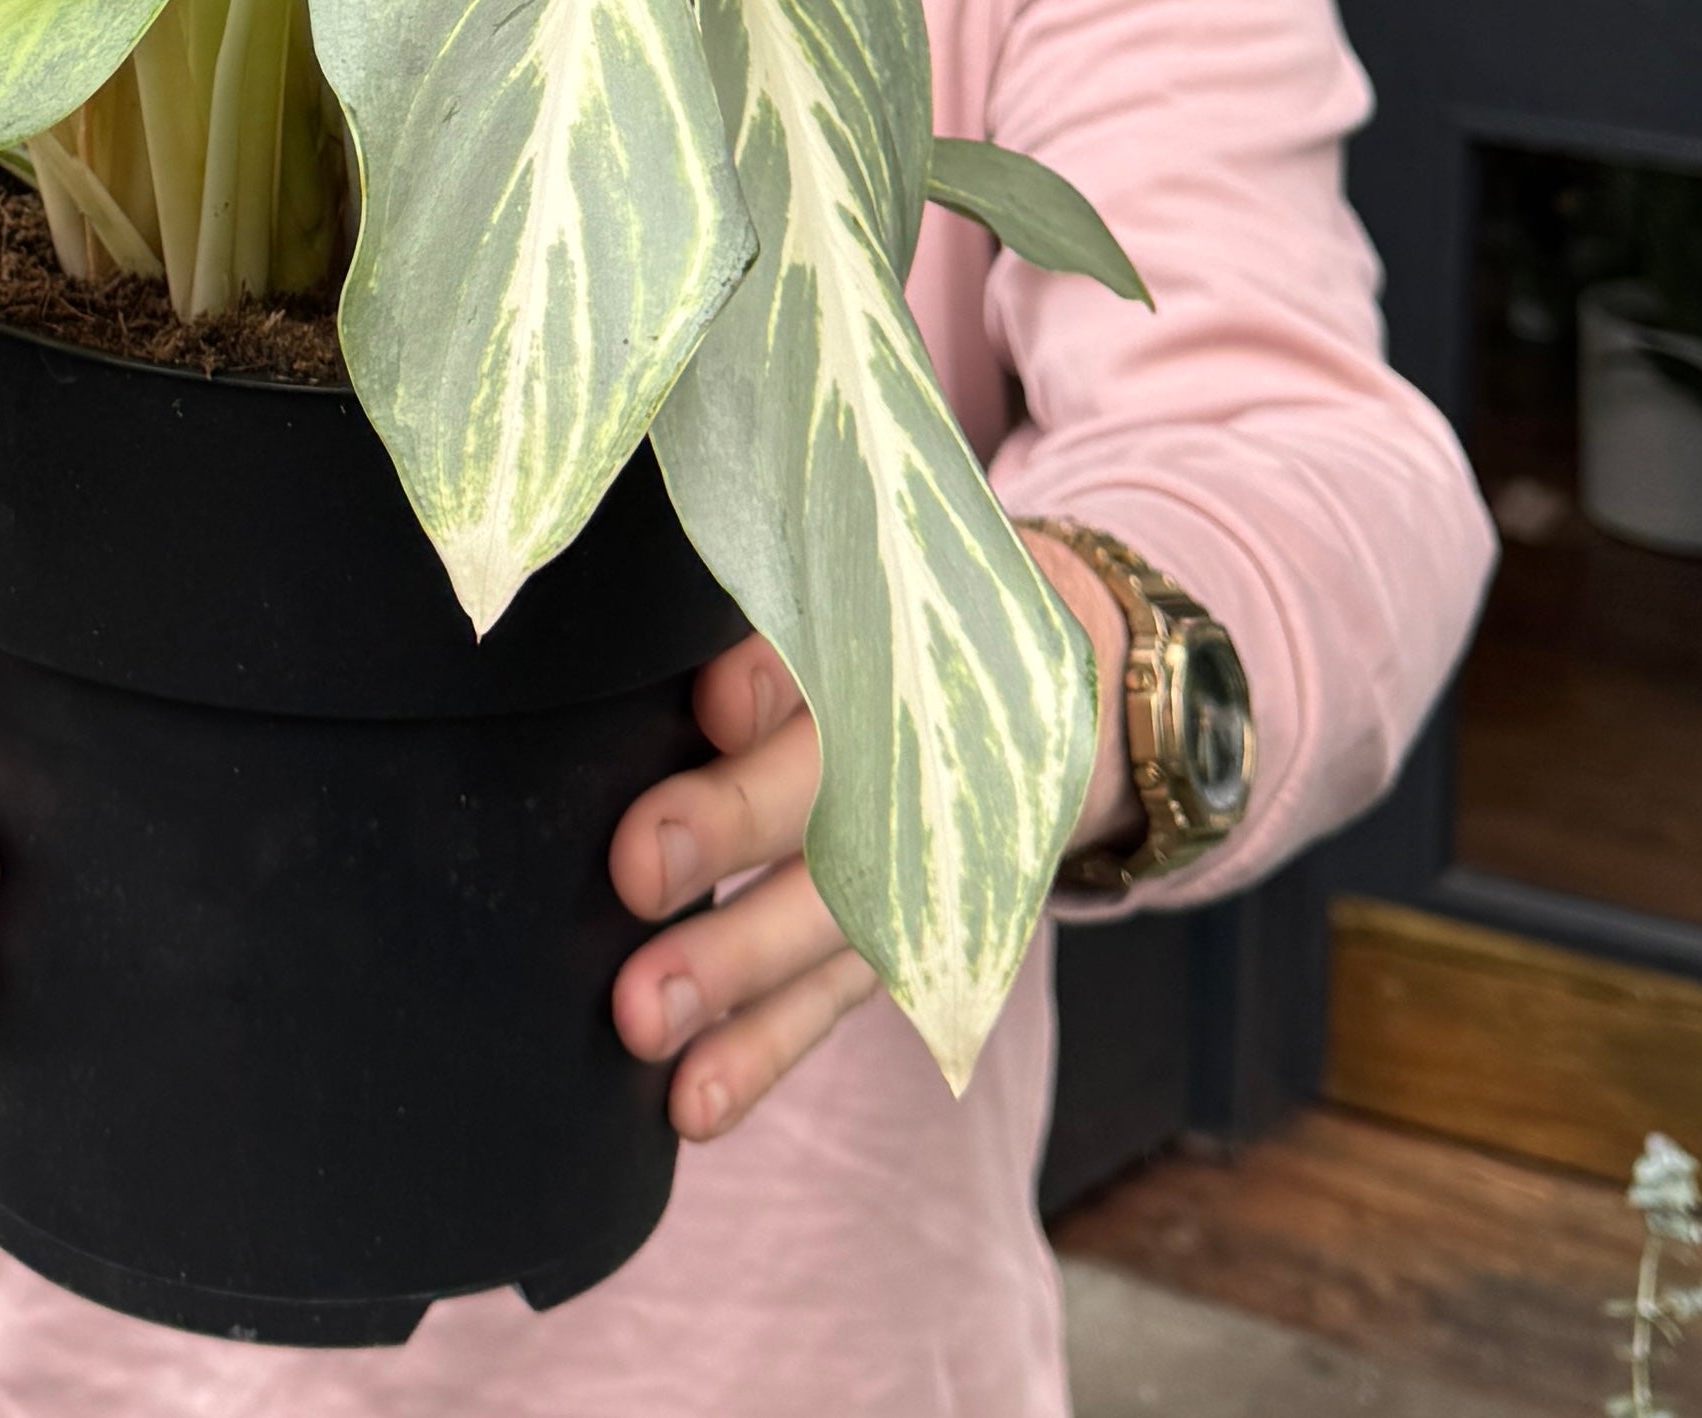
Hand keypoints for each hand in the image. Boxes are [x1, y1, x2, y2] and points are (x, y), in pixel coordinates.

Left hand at [608, 547, 1132, 1139]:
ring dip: (736, 977)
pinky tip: (692, 1104)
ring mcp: (914, 866)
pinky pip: (831, 1001)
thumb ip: (779, 646)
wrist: (1064, 685)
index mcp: (888, 654)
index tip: (715, 702)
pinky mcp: (903, 941)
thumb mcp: (860, 597)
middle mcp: (908, 763)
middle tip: (637, 870)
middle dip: (732, 830)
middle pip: (830, 795)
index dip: (775, 680)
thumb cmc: (894, 626)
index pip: (832, 658)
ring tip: (642, 1022)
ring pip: (829, 920)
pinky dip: (763, 1052)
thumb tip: (718, 699)